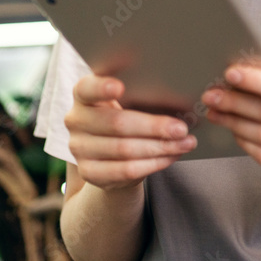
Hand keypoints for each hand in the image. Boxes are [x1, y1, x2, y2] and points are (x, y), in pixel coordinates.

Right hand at [64, 75, 196, 189]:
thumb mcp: (129, 101)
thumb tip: (180, 98)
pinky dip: (153, 164)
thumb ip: (142, 94)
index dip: (102, 88)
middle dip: (154, 127)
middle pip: (117, 123)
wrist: (110, 153)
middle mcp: (75, 120)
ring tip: (185, 143)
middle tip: (181, 129)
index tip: (120, 87)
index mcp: (83, 94)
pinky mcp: (88, 172)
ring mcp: (78, 148)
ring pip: (124, 150)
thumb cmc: (126, 116)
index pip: (87, 88)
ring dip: (160, 147)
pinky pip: (125, 170)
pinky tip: (171, 157)